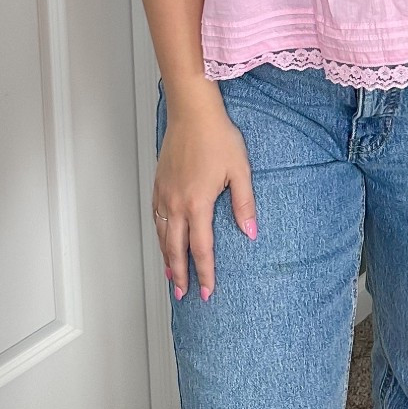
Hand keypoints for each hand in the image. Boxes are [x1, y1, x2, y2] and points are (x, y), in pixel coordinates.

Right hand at [152, 94, 257, 300]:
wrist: (192, 112)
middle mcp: (176, 204)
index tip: (209, 292)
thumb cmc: (217, 137)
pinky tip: (164, 241)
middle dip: (181, 275)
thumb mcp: (240, 170)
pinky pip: (156, 218)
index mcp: (197, 204)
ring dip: (167, 259)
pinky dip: (159, 236)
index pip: (201, 249)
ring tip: (172, 277)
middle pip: (176, 249)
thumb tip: (251, 233)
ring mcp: (164, 194)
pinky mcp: (159, 184)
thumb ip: (244, 205)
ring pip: (163, 236)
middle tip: (184, 295)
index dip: (205, 273)